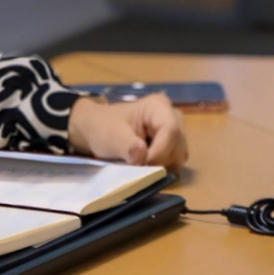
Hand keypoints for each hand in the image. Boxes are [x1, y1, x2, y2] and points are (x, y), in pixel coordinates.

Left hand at [67, 94, 187, 170]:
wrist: (95, 129)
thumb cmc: (102, 128)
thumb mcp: (110, 136)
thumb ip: (128, 147)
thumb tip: (142, 155)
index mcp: (158, 106)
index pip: (171, 131)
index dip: (159, 151)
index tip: (141, 164)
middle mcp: (172, 117)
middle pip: (177, 145)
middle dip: (159, 160)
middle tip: (137, 167)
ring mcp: (174, 132)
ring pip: (177, 156)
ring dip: (160, 165)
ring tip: (138, 164)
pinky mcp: (172, 146)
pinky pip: (174, 162)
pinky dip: (160, 167)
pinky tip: (144, 164)